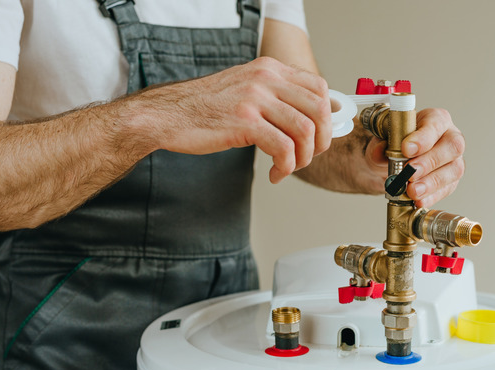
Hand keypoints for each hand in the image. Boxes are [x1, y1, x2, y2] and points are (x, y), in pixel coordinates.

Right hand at [145, 57, 331, 182]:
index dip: (327, 116)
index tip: (321, 137)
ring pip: (305, 131)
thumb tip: (309, 118)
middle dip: (320, 141)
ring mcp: (255, 99)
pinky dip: (285, 167)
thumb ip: (274, 96)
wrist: (167, 115)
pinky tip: (275, 174)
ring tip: (288, 168)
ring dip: (302, 158)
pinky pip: (283, 149)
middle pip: (319, 109)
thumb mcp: (244, 88)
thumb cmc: (203, 108)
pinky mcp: (244, 122)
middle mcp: (265, 78)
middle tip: (307, 157)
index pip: (319, 87)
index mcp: (269, 69)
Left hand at [365, 108, 464, 206]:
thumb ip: (378, 144)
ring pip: (454, 170)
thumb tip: (379, 150)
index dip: (423, 137)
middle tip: (410, 172)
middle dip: (429, 161)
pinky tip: (419, 200)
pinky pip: (447, 188)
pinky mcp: (451, 179)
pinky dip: (432, 196)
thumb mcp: (381, 140)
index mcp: (434, 119)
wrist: (392, 162)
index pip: (436, 123)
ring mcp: (453, 159)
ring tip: (412, 191)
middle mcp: (449, 137)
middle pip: (453, 146)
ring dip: (431, 183)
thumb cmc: (394, 144)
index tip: (406, 149)